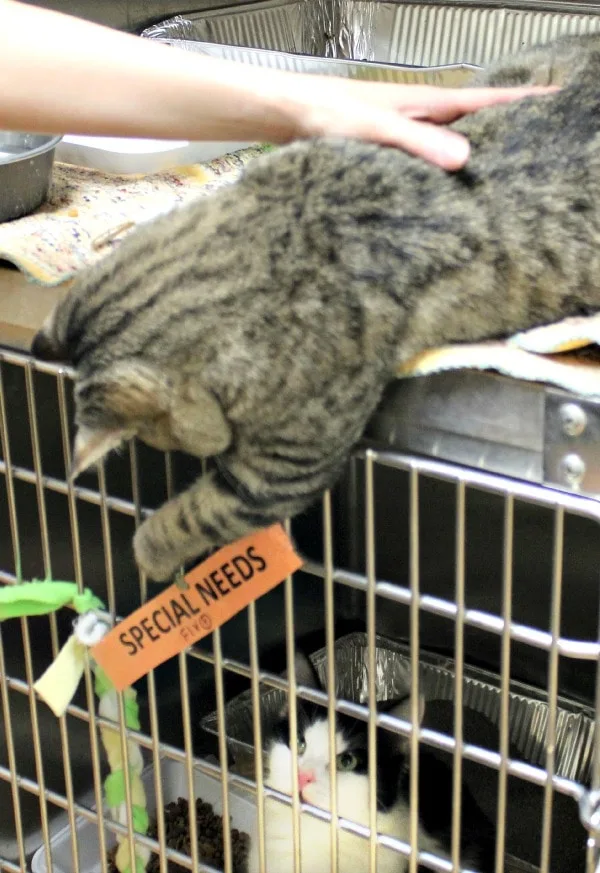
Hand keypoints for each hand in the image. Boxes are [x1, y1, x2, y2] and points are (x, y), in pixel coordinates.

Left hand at [293, 80, 557, 169]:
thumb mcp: (377, 129)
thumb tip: (464, 159)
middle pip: (475, 123)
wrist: (288, 116)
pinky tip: (447, 189)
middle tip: (538, 147)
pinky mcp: (389, 151)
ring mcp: (407, 133)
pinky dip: (442, 171)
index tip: (554, 106)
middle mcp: (422, 116)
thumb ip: (418, 142)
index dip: (522, 103)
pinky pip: (427, 160)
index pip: (488, 101)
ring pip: (451, 143)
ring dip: (474, 154)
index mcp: (428, 103)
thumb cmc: (327, 113)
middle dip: (506, 132)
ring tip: (503, 174)